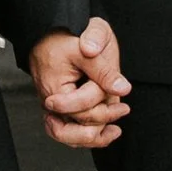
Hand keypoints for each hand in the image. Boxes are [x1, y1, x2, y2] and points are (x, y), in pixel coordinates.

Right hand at [29, 17, 130, 150]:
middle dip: (103, 118)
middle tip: (123, 109)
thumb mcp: (87, 45)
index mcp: (55, 88)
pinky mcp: (60, 109)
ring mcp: (55, 107)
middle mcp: (52, 101)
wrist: (48, 32)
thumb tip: (122, 88)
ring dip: (94, 137)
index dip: (102, 100)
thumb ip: (104, 69)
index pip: (82, 106)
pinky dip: (85, 136)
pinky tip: (104, 133)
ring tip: (114, 131)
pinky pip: (69, 131)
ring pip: (70, 136)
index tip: (120, 91)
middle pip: (78, 125)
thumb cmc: (65, 36)